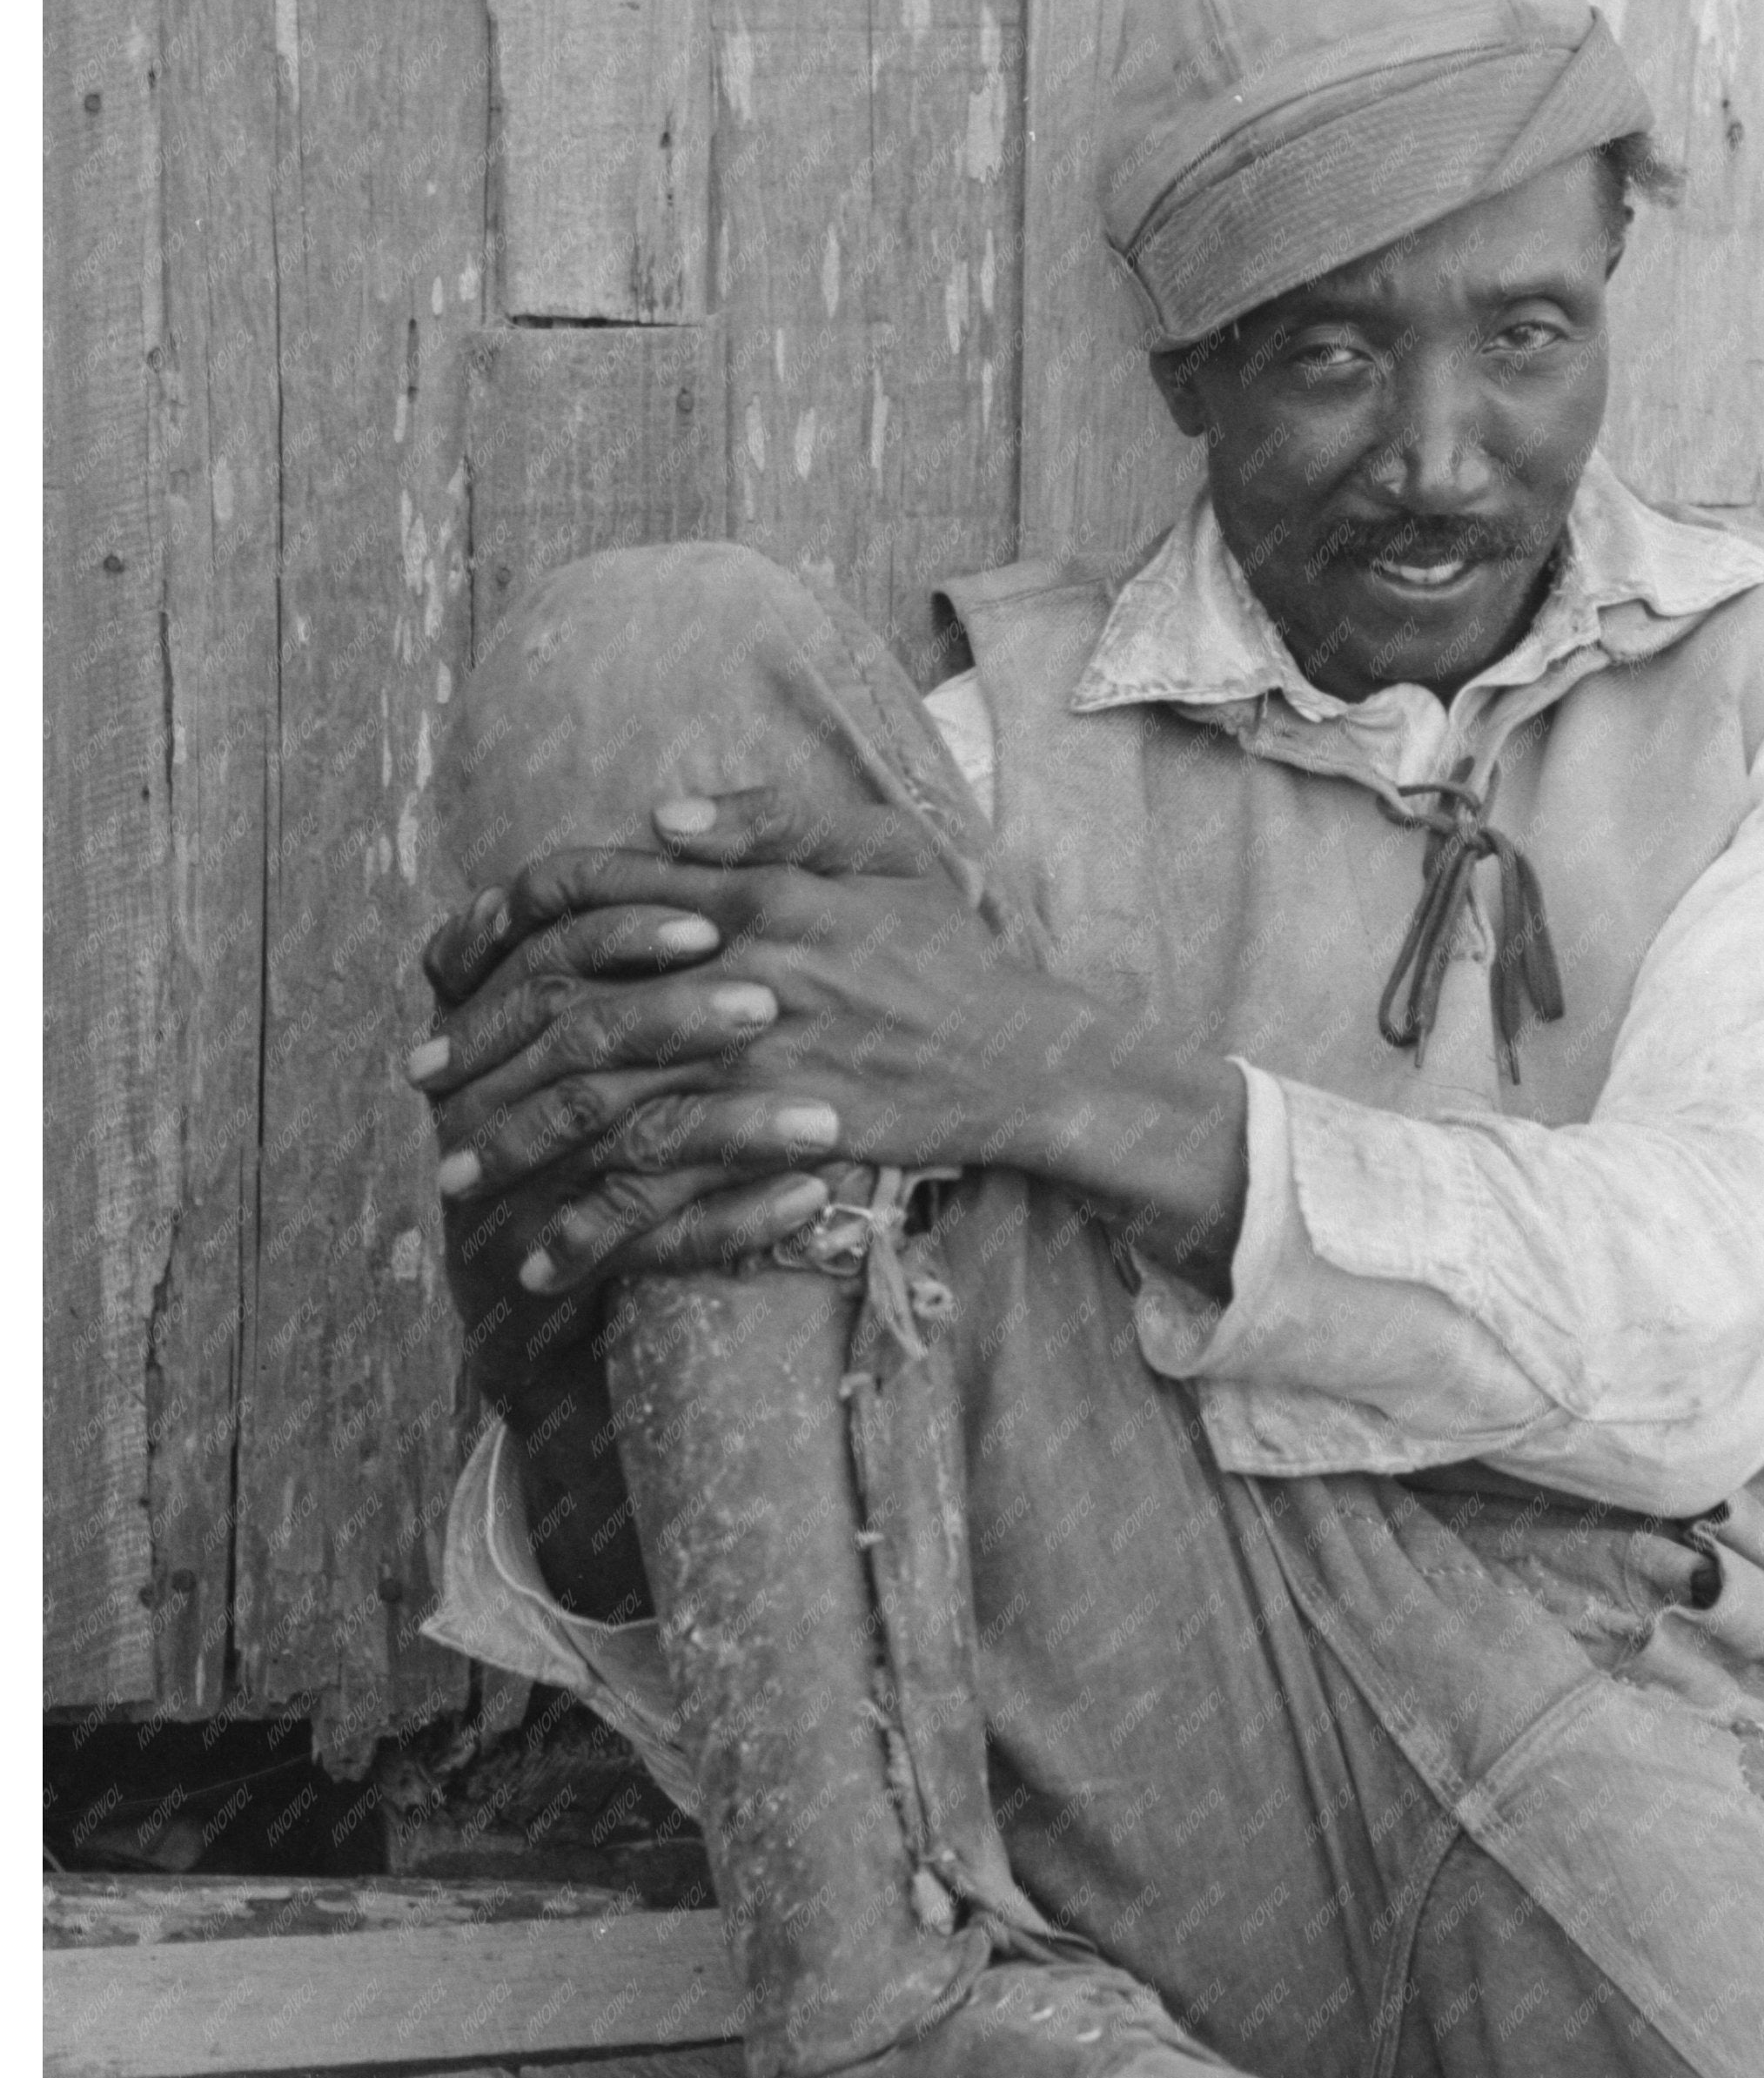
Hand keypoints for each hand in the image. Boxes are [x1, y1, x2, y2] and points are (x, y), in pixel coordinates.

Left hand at [410, 787, 1071, 1297]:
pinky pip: (672, 1191)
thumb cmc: (949, 951)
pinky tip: (550, 1259)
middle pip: (577, 1007)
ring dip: (521, 1147)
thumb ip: (772, 818)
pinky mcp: (782, 1140)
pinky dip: (602, 1230)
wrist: (1028, 1056)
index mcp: (754, 894)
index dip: (509, 922)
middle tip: (421, 1081)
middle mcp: (743, 972)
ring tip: (460, 1177)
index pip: (599, 893)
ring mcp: (761, 1062)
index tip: (449, 965)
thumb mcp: (880, 848)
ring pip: (606, 1105)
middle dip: (486, 1049)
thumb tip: (659, 817)